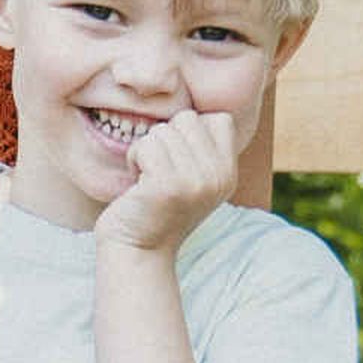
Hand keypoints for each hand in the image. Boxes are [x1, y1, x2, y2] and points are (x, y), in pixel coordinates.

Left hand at [96, 102, 246, 257]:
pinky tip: (138, 184)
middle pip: (187, 119)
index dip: (190, 132)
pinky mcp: (167, 186)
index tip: (178, 161)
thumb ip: (202, 149)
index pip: (219, 119)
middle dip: (164, 139)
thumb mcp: (194, 180)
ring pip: (162, 130)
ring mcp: (195, 181)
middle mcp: (218, 177)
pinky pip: (145, 145)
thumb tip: (193, 111)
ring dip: (146, 150)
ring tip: (149, 179)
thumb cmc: (157, 209)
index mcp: (228, 174)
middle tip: (159, 170)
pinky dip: (134, 159)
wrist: (138, 251)